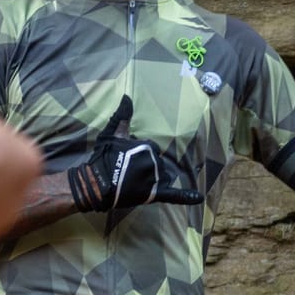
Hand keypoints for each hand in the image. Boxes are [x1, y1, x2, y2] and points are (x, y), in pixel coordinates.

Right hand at [66, 98, 199, 220]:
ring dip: (153, 176)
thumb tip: (127, 97)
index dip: (137, 153)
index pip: (150, 148)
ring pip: (162, 175)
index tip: (124, 158)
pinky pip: (173, 195)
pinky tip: (198, 198)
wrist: (96, 184)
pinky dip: (186, 197)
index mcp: (147, 147)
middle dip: (143, 165)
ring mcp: (155, 178)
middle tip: (126, 171)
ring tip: (135, 182)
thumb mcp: (110, 134)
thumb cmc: (102, 158)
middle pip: (156, 162)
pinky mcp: (154, 194)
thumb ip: (121, 117)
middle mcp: (154, 162)